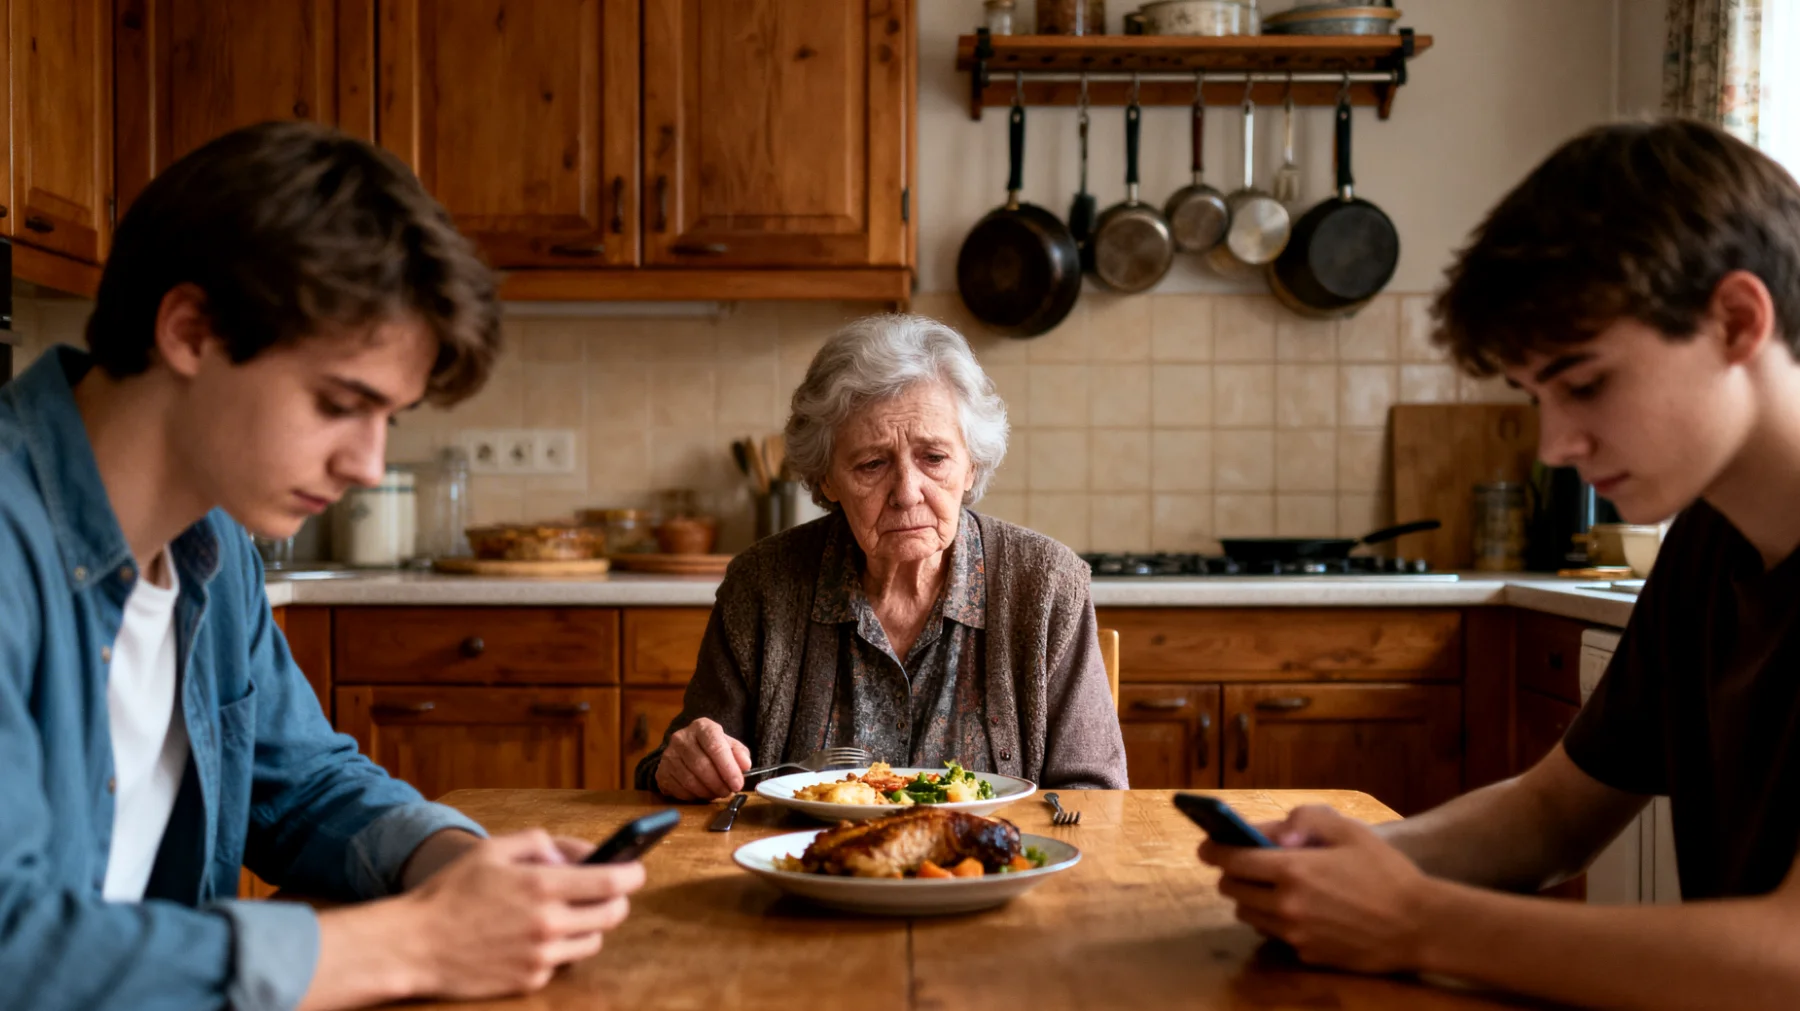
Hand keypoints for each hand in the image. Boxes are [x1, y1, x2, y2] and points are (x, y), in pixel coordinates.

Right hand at [400, 829, 644, 998]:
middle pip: (613, 915)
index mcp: (542, 885)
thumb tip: (578, 852)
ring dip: (589, 925)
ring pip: (593, 941)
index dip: (633, 873)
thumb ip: (541, 843)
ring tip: (567, 912)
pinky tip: (536, 936)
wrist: (414, 944)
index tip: (637, 868)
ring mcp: (541, 956)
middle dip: (616, 899)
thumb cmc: (451, 892)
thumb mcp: (493, 850)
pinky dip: (559, 947)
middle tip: (606, 891)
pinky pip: (563, 961)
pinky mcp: (531, 980)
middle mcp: (548, 923)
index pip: (613, 881)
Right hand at [655, 717, 750, 800]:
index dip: (728, 768)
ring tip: (718, 793)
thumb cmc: (712, 748)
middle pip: (702, 766)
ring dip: (708, 792)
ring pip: (690, 780)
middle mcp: (681, 738)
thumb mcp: (729, 746)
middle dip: (719, 783)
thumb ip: (740, 754)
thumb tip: (745, 765)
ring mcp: (668, 755)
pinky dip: (694, 796)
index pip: (715, 746)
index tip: (738, 784)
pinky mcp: (661, 772)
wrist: (687, 750)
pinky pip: (679, 790)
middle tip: (729, 791)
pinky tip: (703, 793)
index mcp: (702, 727)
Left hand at [1198, 805, 1433, 973]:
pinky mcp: (1307, 954)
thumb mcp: (1349, 830)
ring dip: (1250, 898)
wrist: (1421, 926)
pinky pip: (1274, 935)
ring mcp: (1294, 934)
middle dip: (1231, 874)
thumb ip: (1305, 819)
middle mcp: (1285, 905)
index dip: (1213, 850)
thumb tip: (1272, 831)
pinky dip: (1275, 921)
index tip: (1207, 845)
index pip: (1230, 859)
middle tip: (1245, 864)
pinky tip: (1299, 909)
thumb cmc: (1386, 872)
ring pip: (1248, 915)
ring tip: (1272, 886)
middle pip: (1231, 890)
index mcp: (1291, 869)